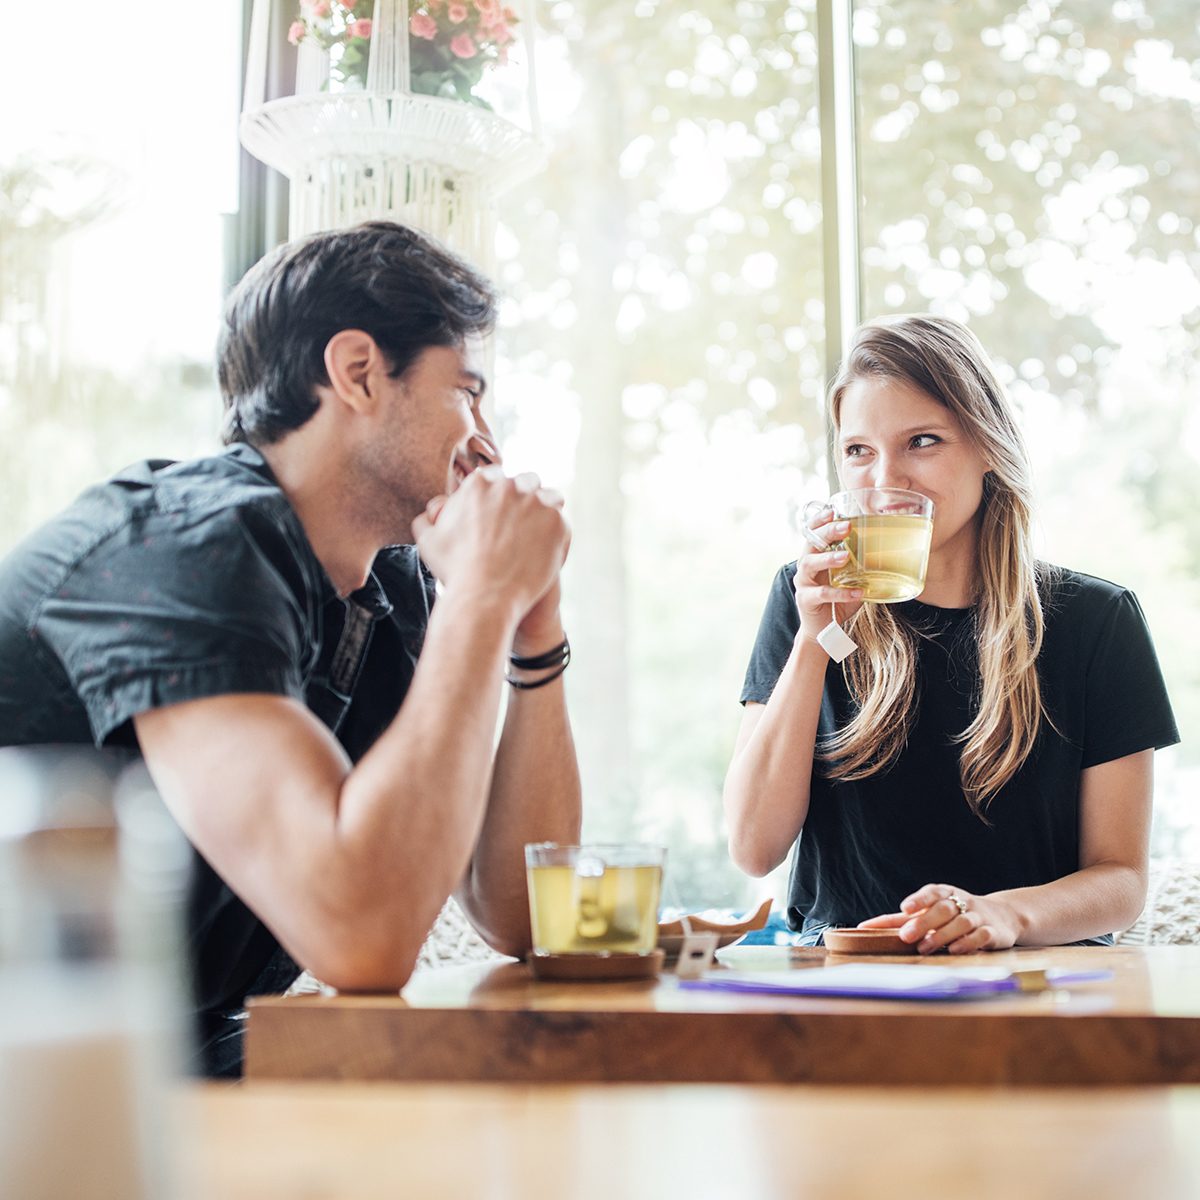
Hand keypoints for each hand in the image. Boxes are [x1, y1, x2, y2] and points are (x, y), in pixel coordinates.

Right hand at [412, 468, 568, 626]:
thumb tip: (433, 511)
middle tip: (522, 523)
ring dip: (545, 510)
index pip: (497, 477)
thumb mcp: (428, 541)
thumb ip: (428, 519)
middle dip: (525, 498)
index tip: (503, 512)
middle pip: (525, 482)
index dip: (501, 495)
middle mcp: (508, 486)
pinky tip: (547, 550)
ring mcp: (536, 502)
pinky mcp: (556, 522)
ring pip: (549, 496)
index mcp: (479, 483)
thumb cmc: (454, 572)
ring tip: (539, 533)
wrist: (483, 597)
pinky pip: (562, 521)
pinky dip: (557, 533)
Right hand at [793, 510, 863, 645]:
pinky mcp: (805, 600)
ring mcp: (803, 583)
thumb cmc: (838, 600)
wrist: (822, 631)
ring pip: (809, 564)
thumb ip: (861, 565)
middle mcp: (805, 566)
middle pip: (811, 543)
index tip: (832, 509)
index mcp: (815, 556)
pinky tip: (857, 592)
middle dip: (827, 532)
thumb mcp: (850, 579)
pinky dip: (840, 592)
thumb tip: (891, 551)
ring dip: (827, 558)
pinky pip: (822, 594)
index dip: (820, 520)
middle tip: (846, 527)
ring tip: (845, 556)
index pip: (813, 532)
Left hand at [857, 883, 1021, 954]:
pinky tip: (954, 950)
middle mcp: (962, 902)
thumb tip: (863, 927)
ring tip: (925, 947)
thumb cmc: (953, 915)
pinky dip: (968, 942)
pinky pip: (981, 935)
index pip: (932, 892)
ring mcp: (978, 916)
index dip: (919, 899)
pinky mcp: (992, 932)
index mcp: (944, 893)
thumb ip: (899, 920)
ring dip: (942, 935)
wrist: (1001, 917)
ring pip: (961, 922)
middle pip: (943, 909)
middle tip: (907, 936)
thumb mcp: (928, 913)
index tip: (905, 908)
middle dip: (925, 922)